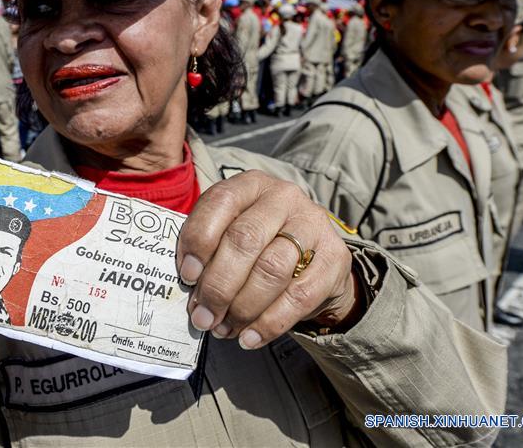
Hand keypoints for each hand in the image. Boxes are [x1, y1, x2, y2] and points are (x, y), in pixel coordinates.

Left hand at [176, 170, 360, 349]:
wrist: (313, 256)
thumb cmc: (259, 243)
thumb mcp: (231, 230)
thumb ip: (209, 248)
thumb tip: (190, 285)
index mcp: (250, 184)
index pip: (220, 203)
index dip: (199, 240)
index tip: (187, 276)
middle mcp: (283, 197)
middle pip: (245, 240)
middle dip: (218, 285)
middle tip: (202, 316)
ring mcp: (313, 225)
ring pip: (271, 269)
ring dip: (241, 307)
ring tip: (223, 329)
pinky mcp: (335, 257)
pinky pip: (299, 297)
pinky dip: (269, 323)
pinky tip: (249, 338)